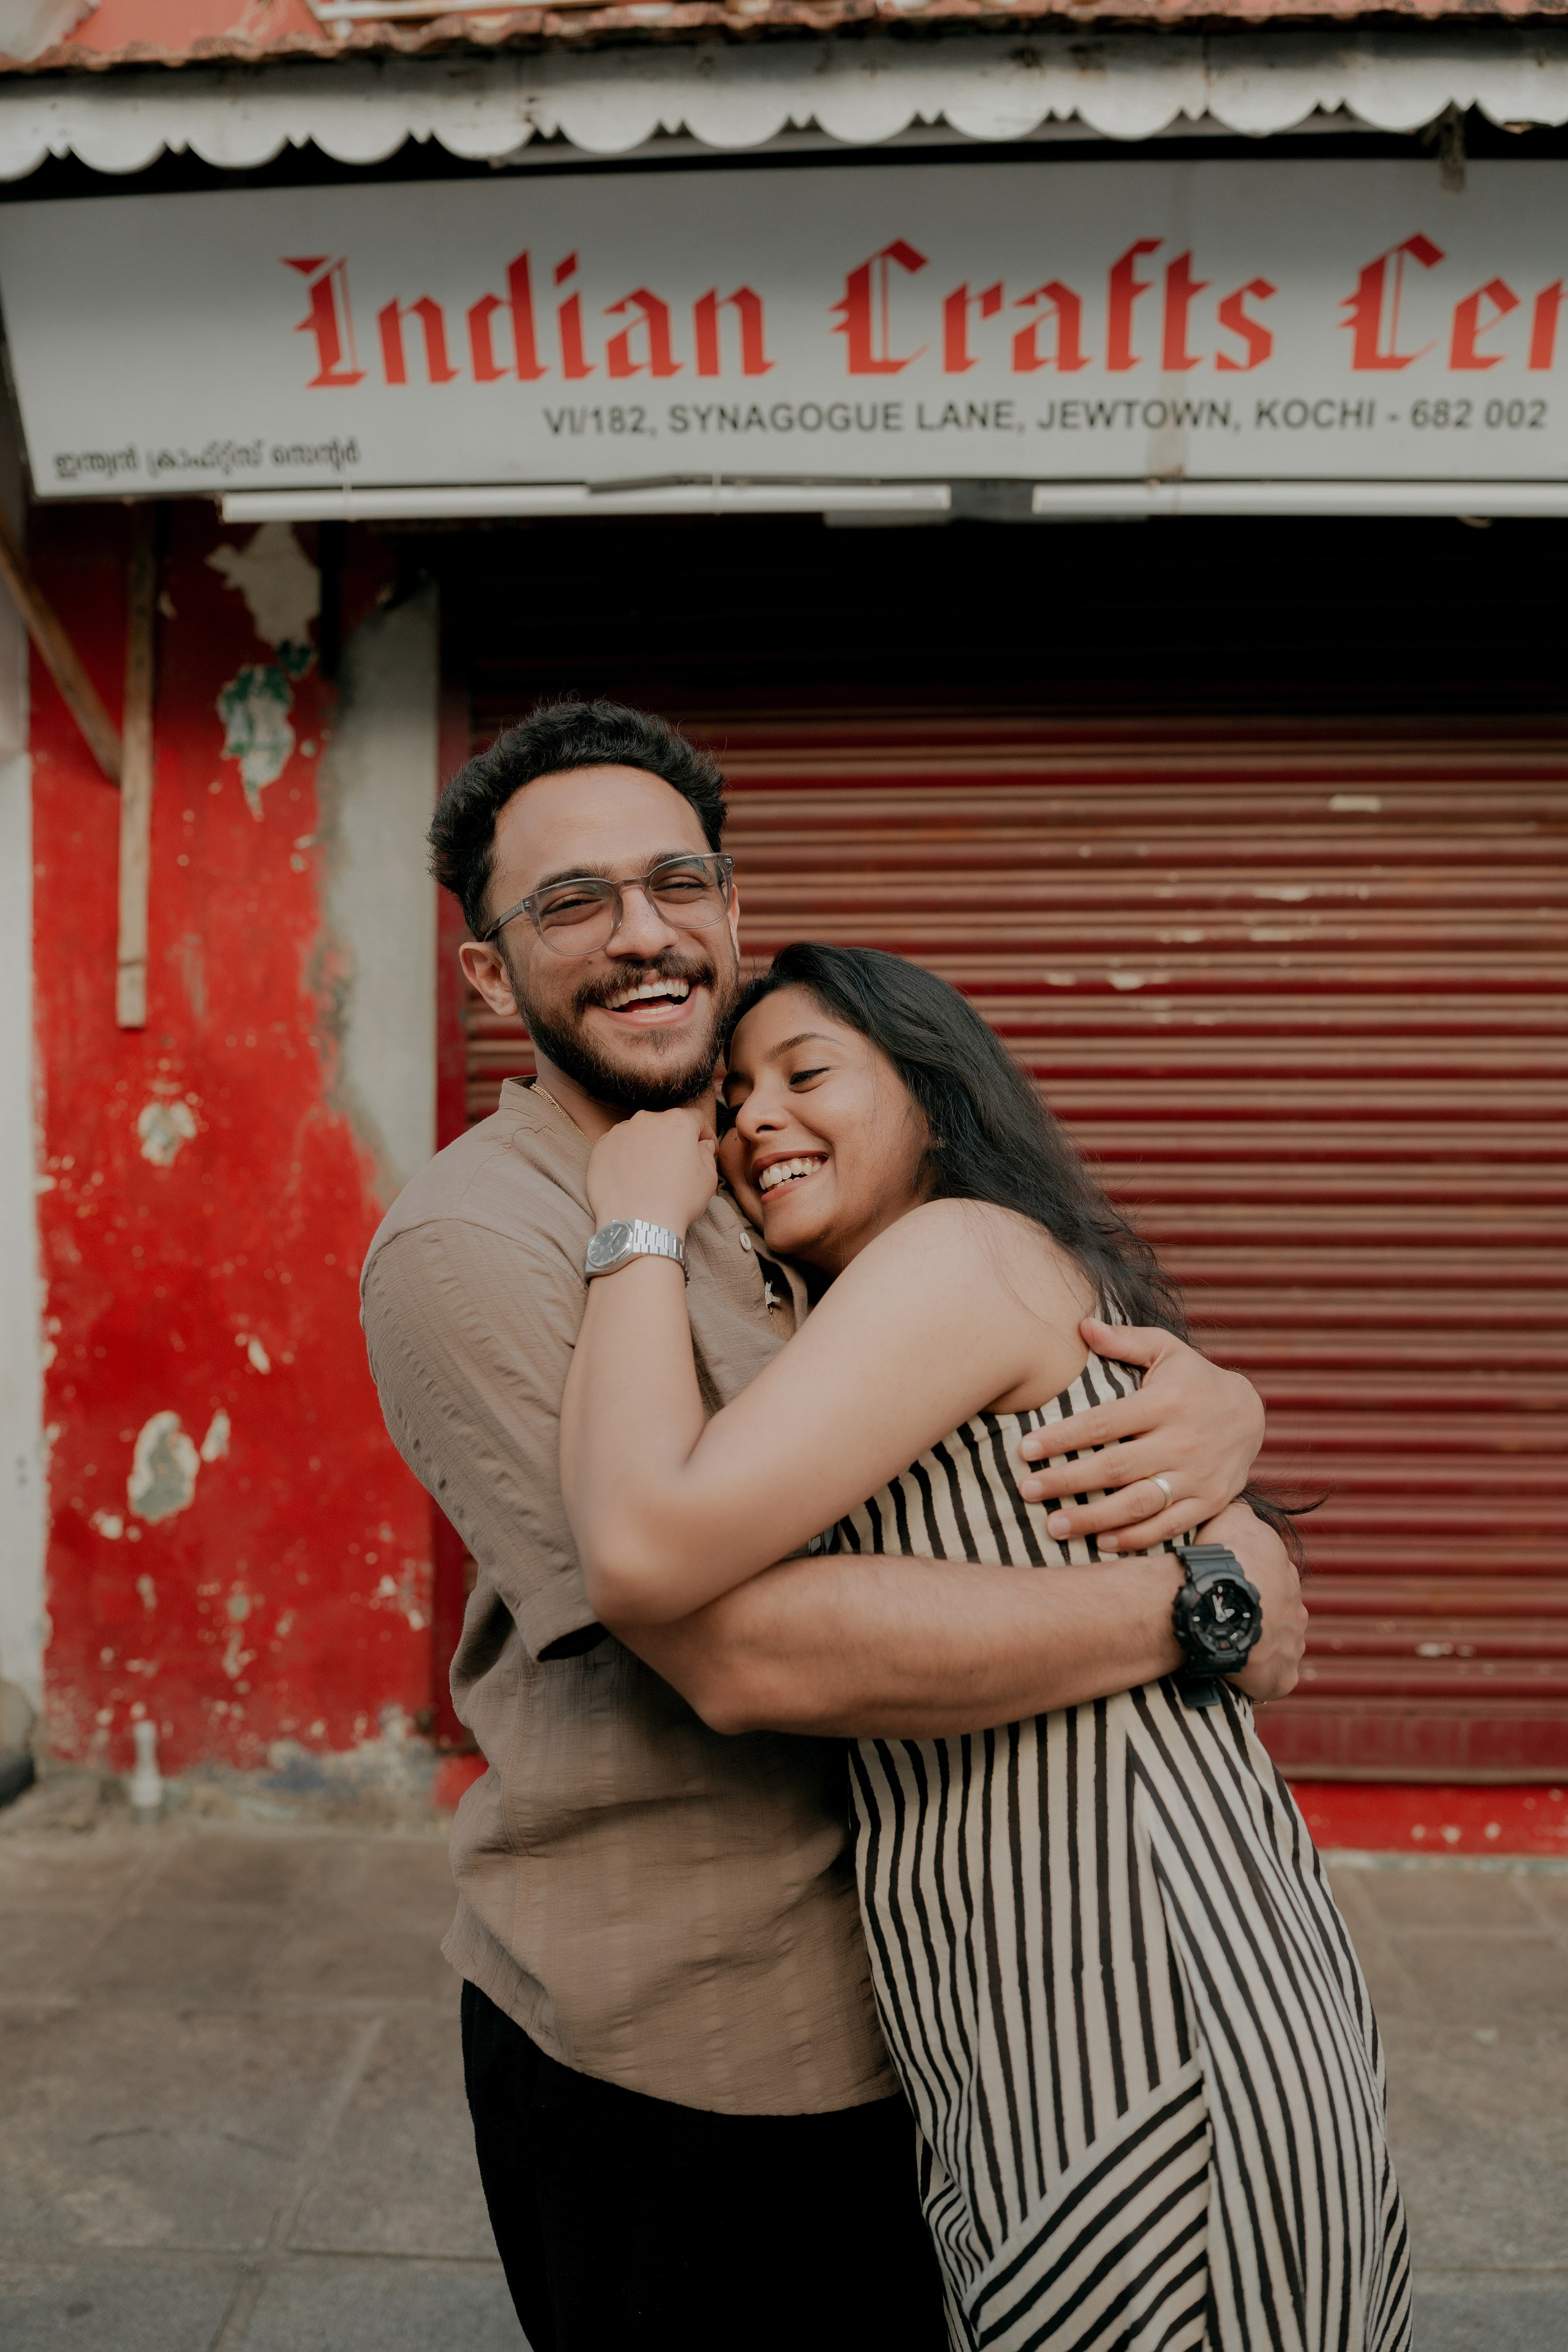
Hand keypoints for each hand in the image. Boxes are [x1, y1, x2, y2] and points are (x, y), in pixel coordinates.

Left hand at [585, 1105, 716, 1235]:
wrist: (638, 1224)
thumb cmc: (677, 1202)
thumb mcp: (708, 1178)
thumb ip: (706, 1154)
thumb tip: (701, 1145)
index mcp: (677, 1122)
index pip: (695, 1119)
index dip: (703, 1133)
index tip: (704, 1148)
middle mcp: (647, 1120)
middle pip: (665, 1124)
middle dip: (672, 1140)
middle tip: (675, 1165)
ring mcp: (620, 1133)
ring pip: (639, 1134)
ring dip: (646, 1147)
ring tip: (649, 1174)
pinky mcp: (600, 1148)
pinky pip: (617, 1147)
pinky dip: (624, 1157)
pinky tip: (629, 1178)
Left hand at [1017, 1318, 1264, 1551]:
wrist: (1251, 1414)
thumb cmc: (1194, 1379)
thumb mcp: (1166, 1350)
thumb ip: (1125, 1341)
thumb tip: (1083, 1325)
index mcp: (1165, 1402)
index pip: (1104, 1423)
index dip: (1062, 1437)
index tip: (1025, 1449)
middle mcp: (1181, 1441)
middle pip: (1115, 1467)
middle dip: (1067, 1481)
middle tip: (1027, 1490)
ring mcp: (1197, 1476)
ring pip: (1139, 1503)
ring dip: (1094, 1518)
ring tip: (1053, 1526)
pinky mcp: (1209, 1502)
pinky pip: (1168, 1527)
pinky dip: (1135, 1538)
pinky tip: (1101, 1542)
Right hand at [1199, 1499, 1306, 1702]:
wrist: (1222, 1597)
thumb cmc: (1223, 1556)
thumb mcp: (1231, 1517)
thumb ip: (1239, 1511)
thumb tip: (1238, 1499)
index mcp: (1285, 1573)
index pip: (1271, 1578)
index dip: (1249, 1581)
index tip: (1227, 1586)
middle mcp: (1296, 1608)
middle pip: (1279, 1613)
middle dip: (1258, 1615)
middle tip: (1224, 1618)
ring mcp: (1293, 1643)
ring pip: (1278, 1646)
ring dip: (1259, 1647)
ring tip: (1226, 1646)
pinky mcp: (1284, 1675)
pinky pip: (1274, 1679)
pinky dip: (1258, 1678)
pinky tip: (1234, 1673)